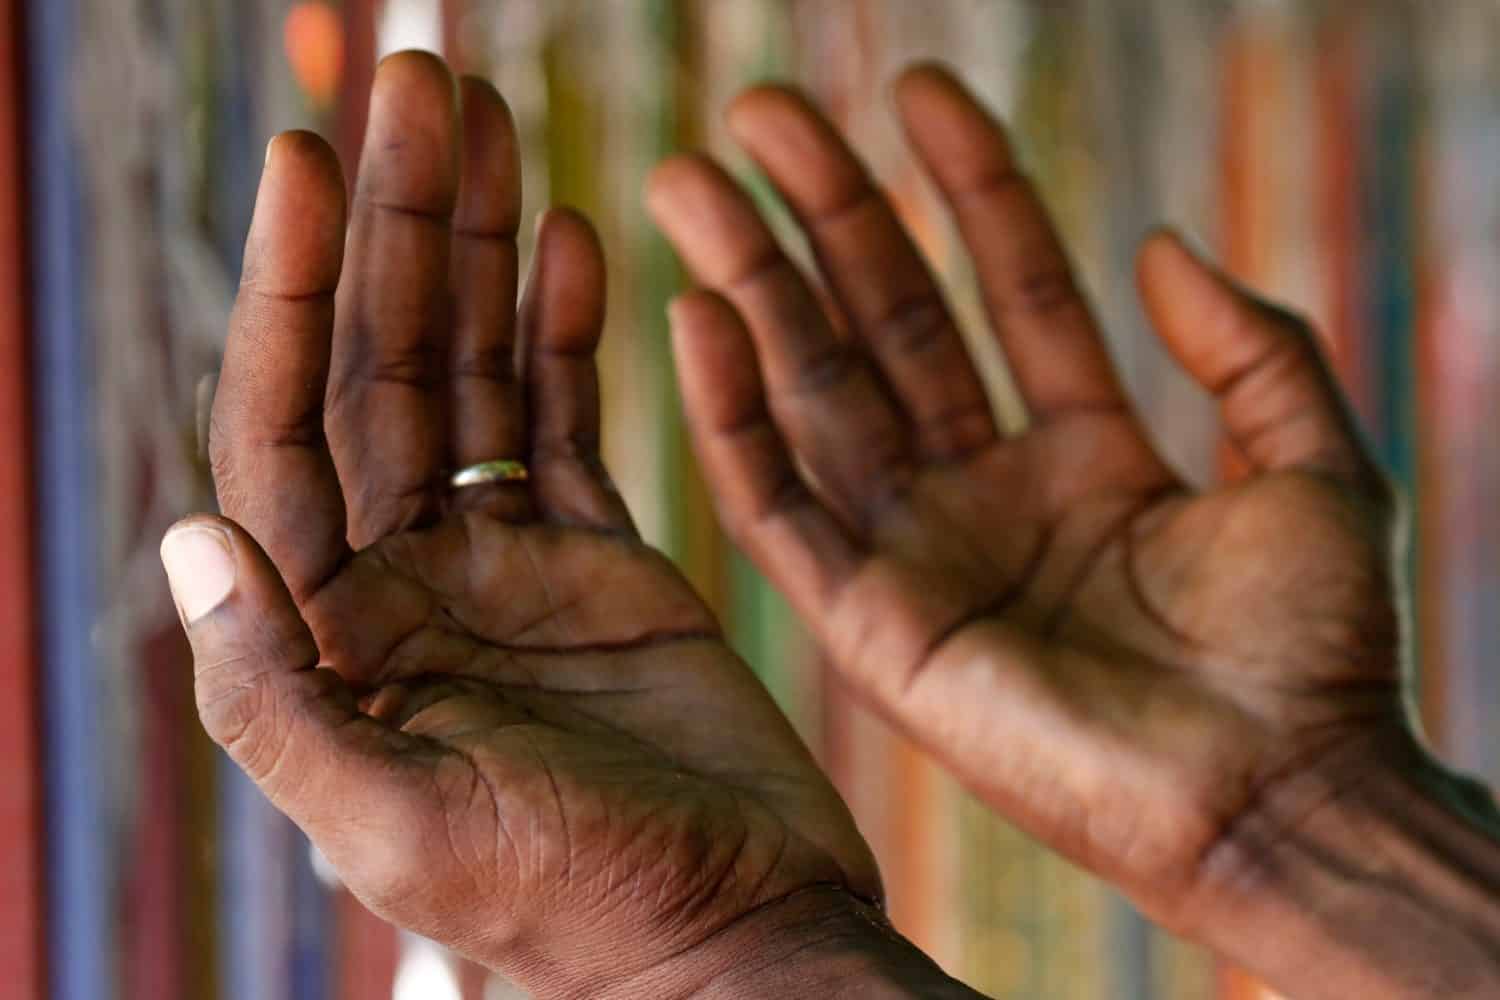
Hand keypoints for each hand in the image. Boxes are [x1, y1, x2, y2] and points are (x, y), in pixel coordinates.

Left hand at [161, 52, 915, 999]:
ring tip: (481, 116)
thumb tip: (188, 539)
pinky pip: (567, 419)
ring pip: (474, 372)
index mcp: (337, 638)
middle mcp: (406, 582)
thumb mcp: (403, 829)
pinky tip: (563, 234)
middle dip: (394, 224)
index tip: (305, 157)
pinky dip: (565, 328)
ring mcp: (505, 562)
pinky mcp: (601, 559)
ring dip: (473, 247)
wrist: (735, 938)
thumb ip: (280, 699)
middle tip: (416, 80)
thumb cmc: (578, 914)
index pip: (286, 427)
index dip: (292, 289)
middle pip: (382, 367)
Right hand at [648, 65, 1496, 992]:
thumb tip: (1157, 243)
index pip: (1008, 288)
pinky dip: (732, 417)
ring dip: (751, 284)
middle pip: (887, 324)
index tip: (919, 86)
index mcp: (1086, 458)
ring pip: (818, 392)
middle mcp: (988, 495)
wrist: (1276, 802)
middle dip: (824, 213)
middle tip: (757, 110)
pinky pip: (782, 508)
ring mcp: (923, 554)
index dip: (969, 185)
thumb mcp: (1315, 468)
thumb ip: (1248, 351)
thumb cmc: (1311, 657)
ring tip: (689, 180)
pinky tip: (697, 316)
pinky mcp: (873, 625)